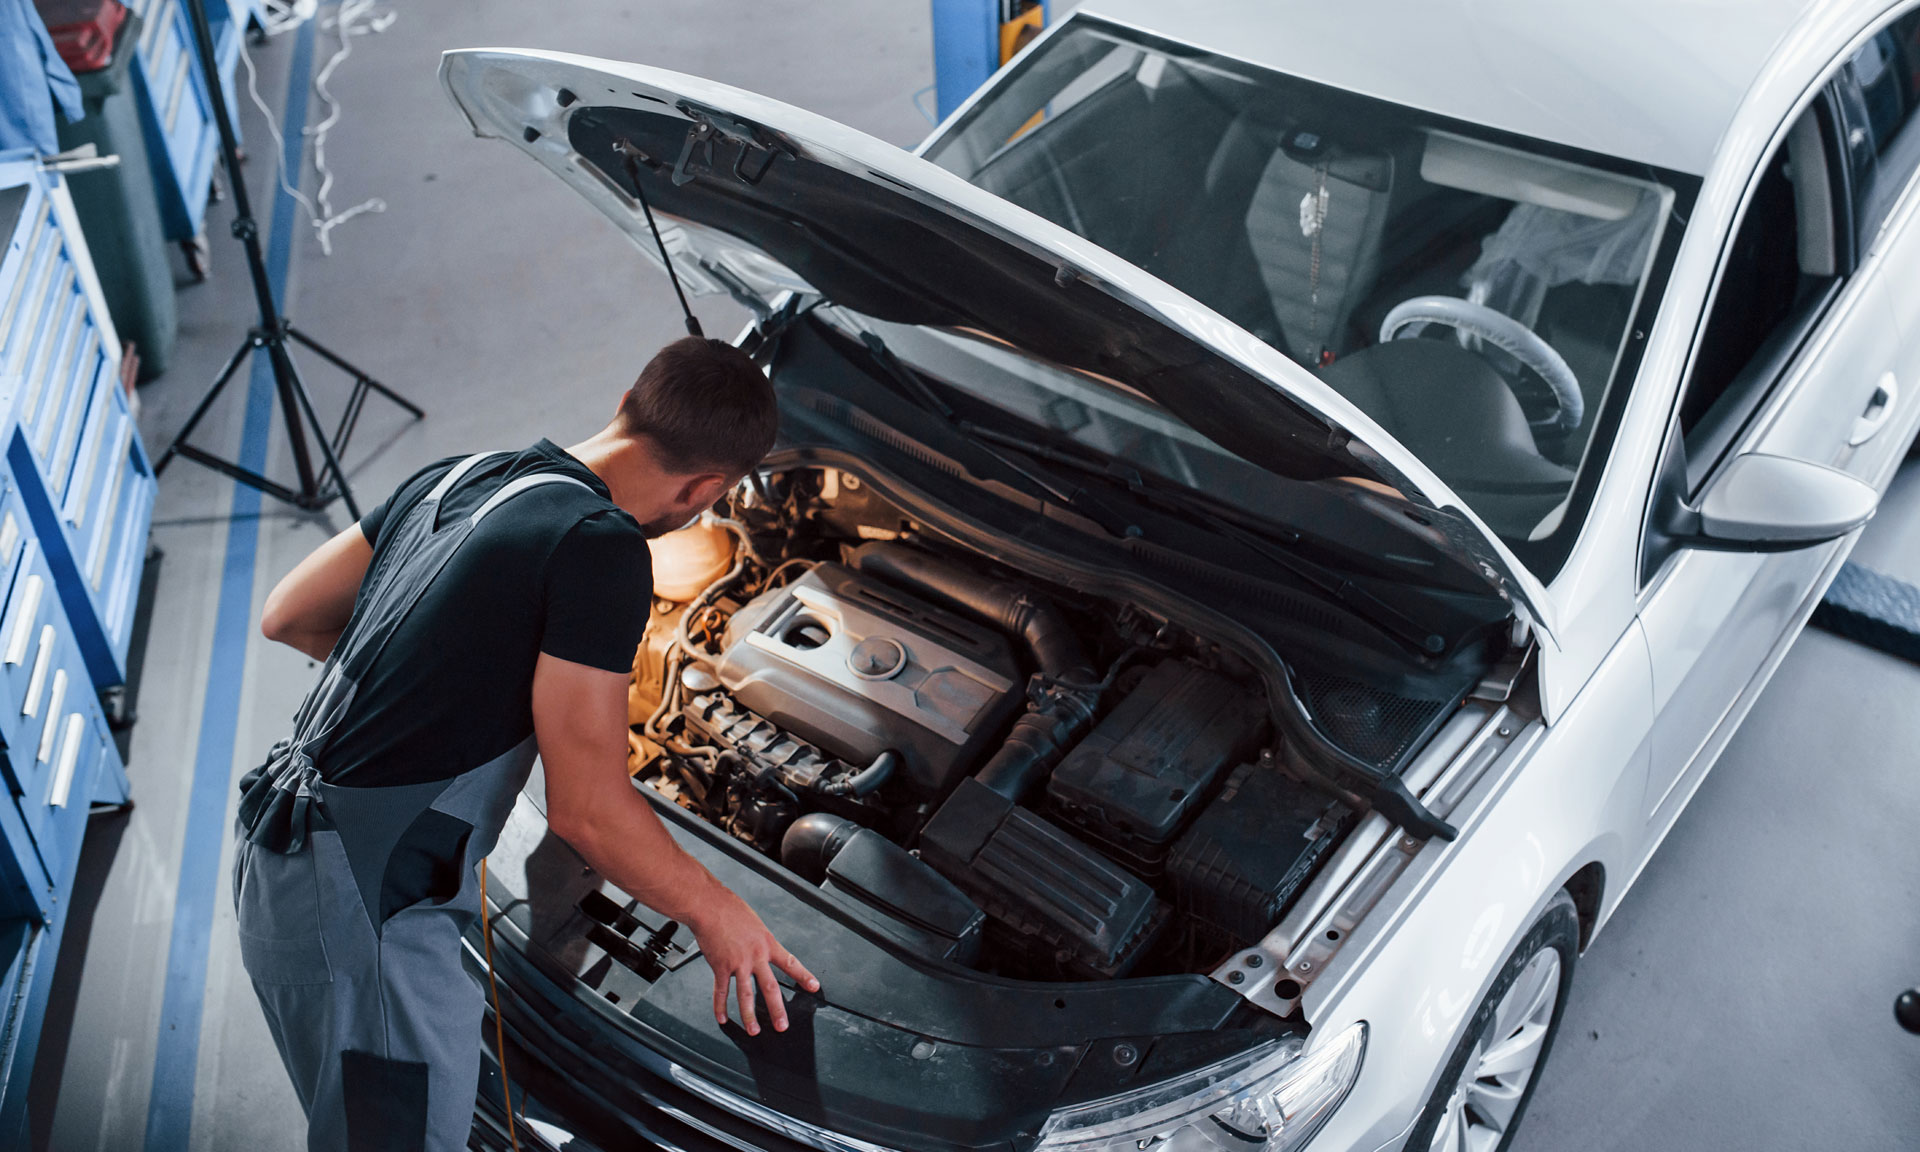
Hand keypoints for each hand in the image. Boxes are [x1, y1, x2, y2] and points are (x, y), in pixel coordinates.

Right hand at [687, 887, 818, 1034]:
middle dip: (777, 1009)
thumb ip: (759, 939)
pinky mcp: (720, 966)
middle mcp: (755, 956)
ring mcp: (738, 963)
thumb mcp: (754, 922)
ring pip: (746, 995)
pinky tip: (722, 1018)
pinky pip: (721, 991)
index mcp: (767, 943)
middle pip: (770, 987)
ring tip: (753, 1031)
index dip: (803, 976)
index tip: (814, 987)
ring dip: (749, 1016)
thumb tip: (761, 947)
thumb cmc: (730, 908)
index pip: (790, 963)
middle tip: (782, 1025)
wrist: (709, 906)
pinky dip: (720, 1006)